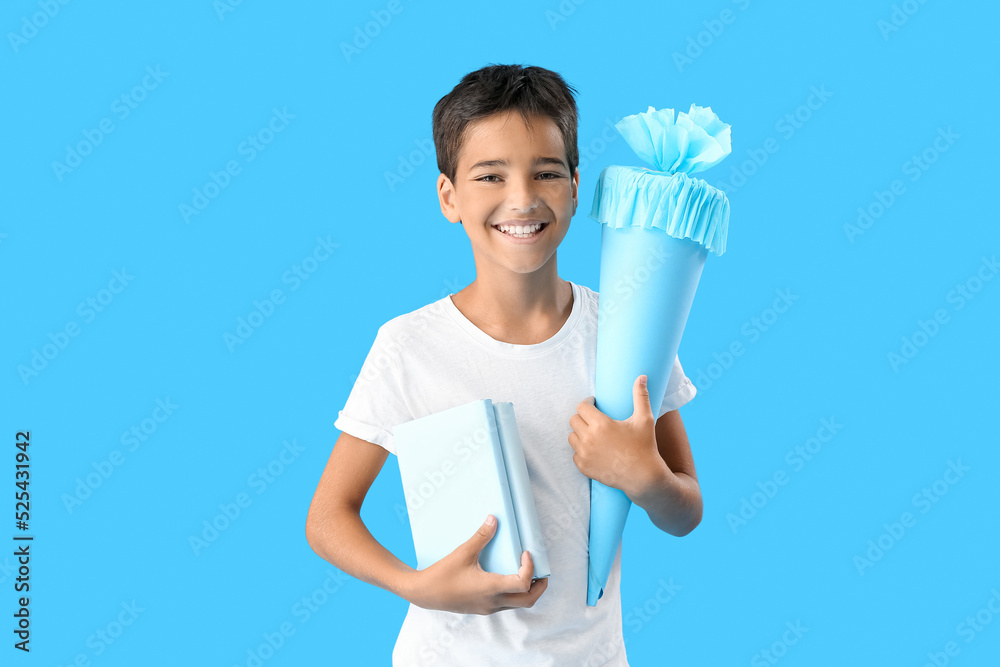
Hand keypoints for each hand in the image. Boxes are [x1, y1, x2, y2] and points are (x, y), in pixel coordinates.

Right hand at [408, 514, 547, 614]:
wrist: (423, 594)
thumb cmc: (442, 574)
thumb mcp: (463, 552)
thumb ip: (481, 536)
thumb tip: (494, 519)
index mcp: (490, 588)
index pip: (523, 583)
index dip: (530, 568)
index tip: (526, 553)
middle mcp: (493, 602)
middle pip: (528, 600)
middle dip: (539, 585)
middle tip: (541, 569)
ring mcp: (488, 608)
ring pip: (518, 604)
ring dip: (527, 590)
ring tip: (527, 572)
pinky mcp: (482, 608)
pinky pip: (507, 604)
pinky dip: (514, 593)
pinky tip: (508, 577)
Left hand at [568, 374, 663, 494]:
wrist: (644, 477)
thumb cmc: (645, 446)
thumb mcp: (645, 419)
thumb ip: (641, 396)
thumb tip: (641, 376)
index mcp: (601, 424)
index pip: (581, 407)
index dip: (587, 404)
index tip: (594, 404)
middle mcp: (589, 439)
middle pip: (574, 420)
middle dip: (583, 417)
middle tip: (594, 420)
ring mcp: (585, 454)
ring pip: (572, 437)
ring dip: (580, 433)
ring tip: (593, 434)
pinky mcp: (584, 467)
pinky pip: (575, 454)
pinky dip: (582, 451)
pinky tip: (594, 449)